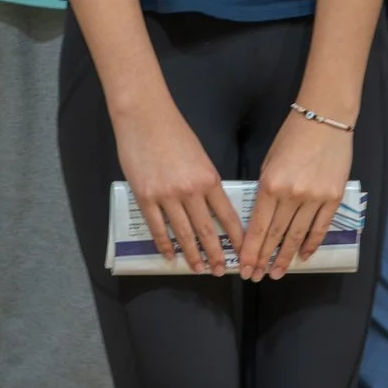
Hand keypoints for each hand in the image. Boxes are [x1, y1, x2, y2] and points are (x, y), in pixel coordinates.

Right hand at [114, 96, 246, 275]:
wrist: (144, 116)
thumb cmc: (173, 131)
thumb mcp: (199, 156)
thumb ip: (205, 181)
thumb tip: (209, 205)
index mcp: (209, 178)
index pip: (226, 215)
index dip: (236, 237)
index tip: (243, 252)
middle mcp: (191, 191)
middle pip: (206, 230)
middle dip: (216, 253)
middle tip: (220, 271)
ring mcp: (167, 196)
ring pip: (183, 233)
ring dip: (192, 254)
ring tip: (198, 268)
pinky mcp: (145, 197)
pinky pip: (157, 227)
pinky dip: (164, 244)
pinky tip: (170, 255)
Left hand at [239, 111, 353, 280]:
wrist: (325, 119)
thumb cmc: (292, 137)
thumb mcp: (269, 162)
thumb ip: (266, 191)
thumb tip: (262, 218)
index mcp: (270, 185)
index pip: (258, 227)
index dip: (251, 250)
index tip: (245, 268)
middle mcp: (292, 195)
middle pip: (276, 235)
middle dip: (264, 259)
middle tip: (257, 276)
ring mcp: (315, 198)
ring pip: (298, 236)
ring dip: (286, 257)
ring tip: (277, 273)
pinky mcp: (333, 198)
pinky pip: (320, 227)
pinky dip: (312, 244)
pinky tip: (304, 256)